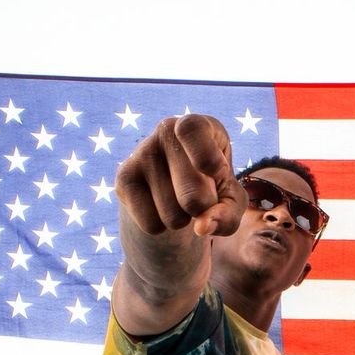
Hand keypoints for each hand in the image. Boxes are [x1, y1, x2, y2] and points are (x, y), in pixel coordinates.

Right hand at [116, 113, 247, 237]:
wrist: (174, 192)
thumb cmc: (213, 189)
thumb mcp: (231, 201)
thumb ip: (227, 214)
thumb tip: (202, 228)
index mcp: (200, 127)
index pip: (193, 129)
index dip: (206, 156)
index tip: (217, 173)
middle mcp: (166, 131)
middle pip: (192, 196)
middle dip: (203, 211)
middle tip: (201, 198)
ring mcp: (141, 153)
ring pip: (173, 217)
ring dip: (182, 221)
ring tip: (179, 200)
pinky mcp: (123, 179)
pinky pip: (151, 224)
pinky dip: (162, 228)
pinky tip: (160, 207)